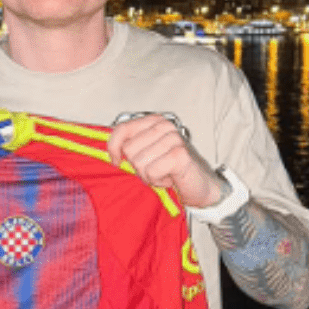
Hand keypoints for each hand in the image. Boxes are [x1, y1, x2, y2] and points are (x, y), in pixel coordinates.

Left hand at [106, 113, 224, 209]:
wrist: (199, 186)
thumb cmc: (170, 170)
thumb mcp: (144, 155)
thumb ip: (129, 147)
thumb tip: (110, 152)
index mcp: (154, 121)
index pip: (122, 129)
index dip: (114, 148)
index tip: (117, 161)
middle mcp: (164, 126)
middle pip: (129, 149)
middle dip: (138, 166)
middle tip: (154, 168)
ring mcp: (174, 138)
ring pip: (139, 162)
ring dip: (148, 175)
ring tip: (163, 173)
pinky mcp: (180, 154)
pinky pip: (151, 171)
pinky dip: (157, 181)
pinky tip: (169, 178)